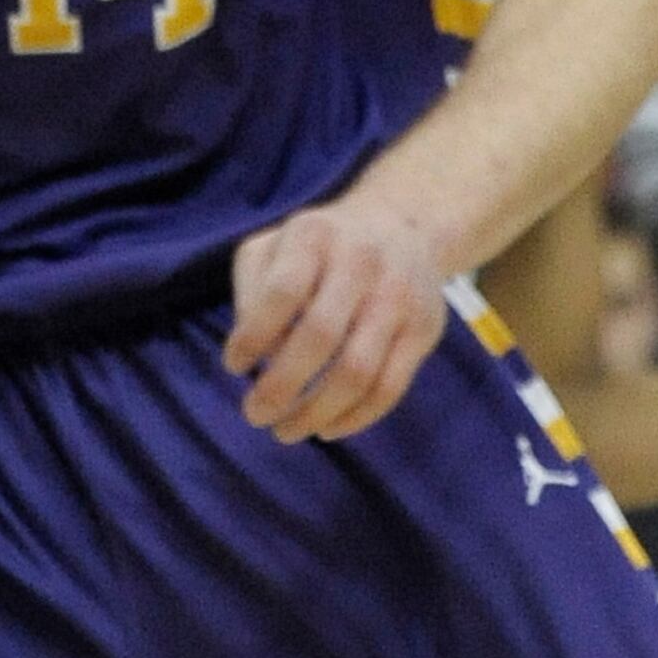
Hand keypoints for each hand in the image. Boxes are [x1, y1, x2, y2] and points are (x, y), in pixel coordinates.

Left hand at [223, 190, 447, 443]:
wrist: (403, 227)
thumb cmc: (320, 248)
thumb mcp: (275, 245)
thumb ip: (253, 290)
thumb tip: (253, 353)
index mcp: (315, 235)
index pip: (281, 292)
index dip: (253, 336)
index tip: (233, 366)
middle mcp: (360, 261)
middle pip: (320, 336)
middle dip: (281, 386)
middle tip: (254, 414)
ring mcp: (397, 296)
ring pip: (357, 372)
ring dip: (316, 412)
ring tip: (286, 430)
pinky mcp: (423, 330)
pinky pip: (388, 389)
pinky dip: (354, 419)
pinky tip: (326, 428)